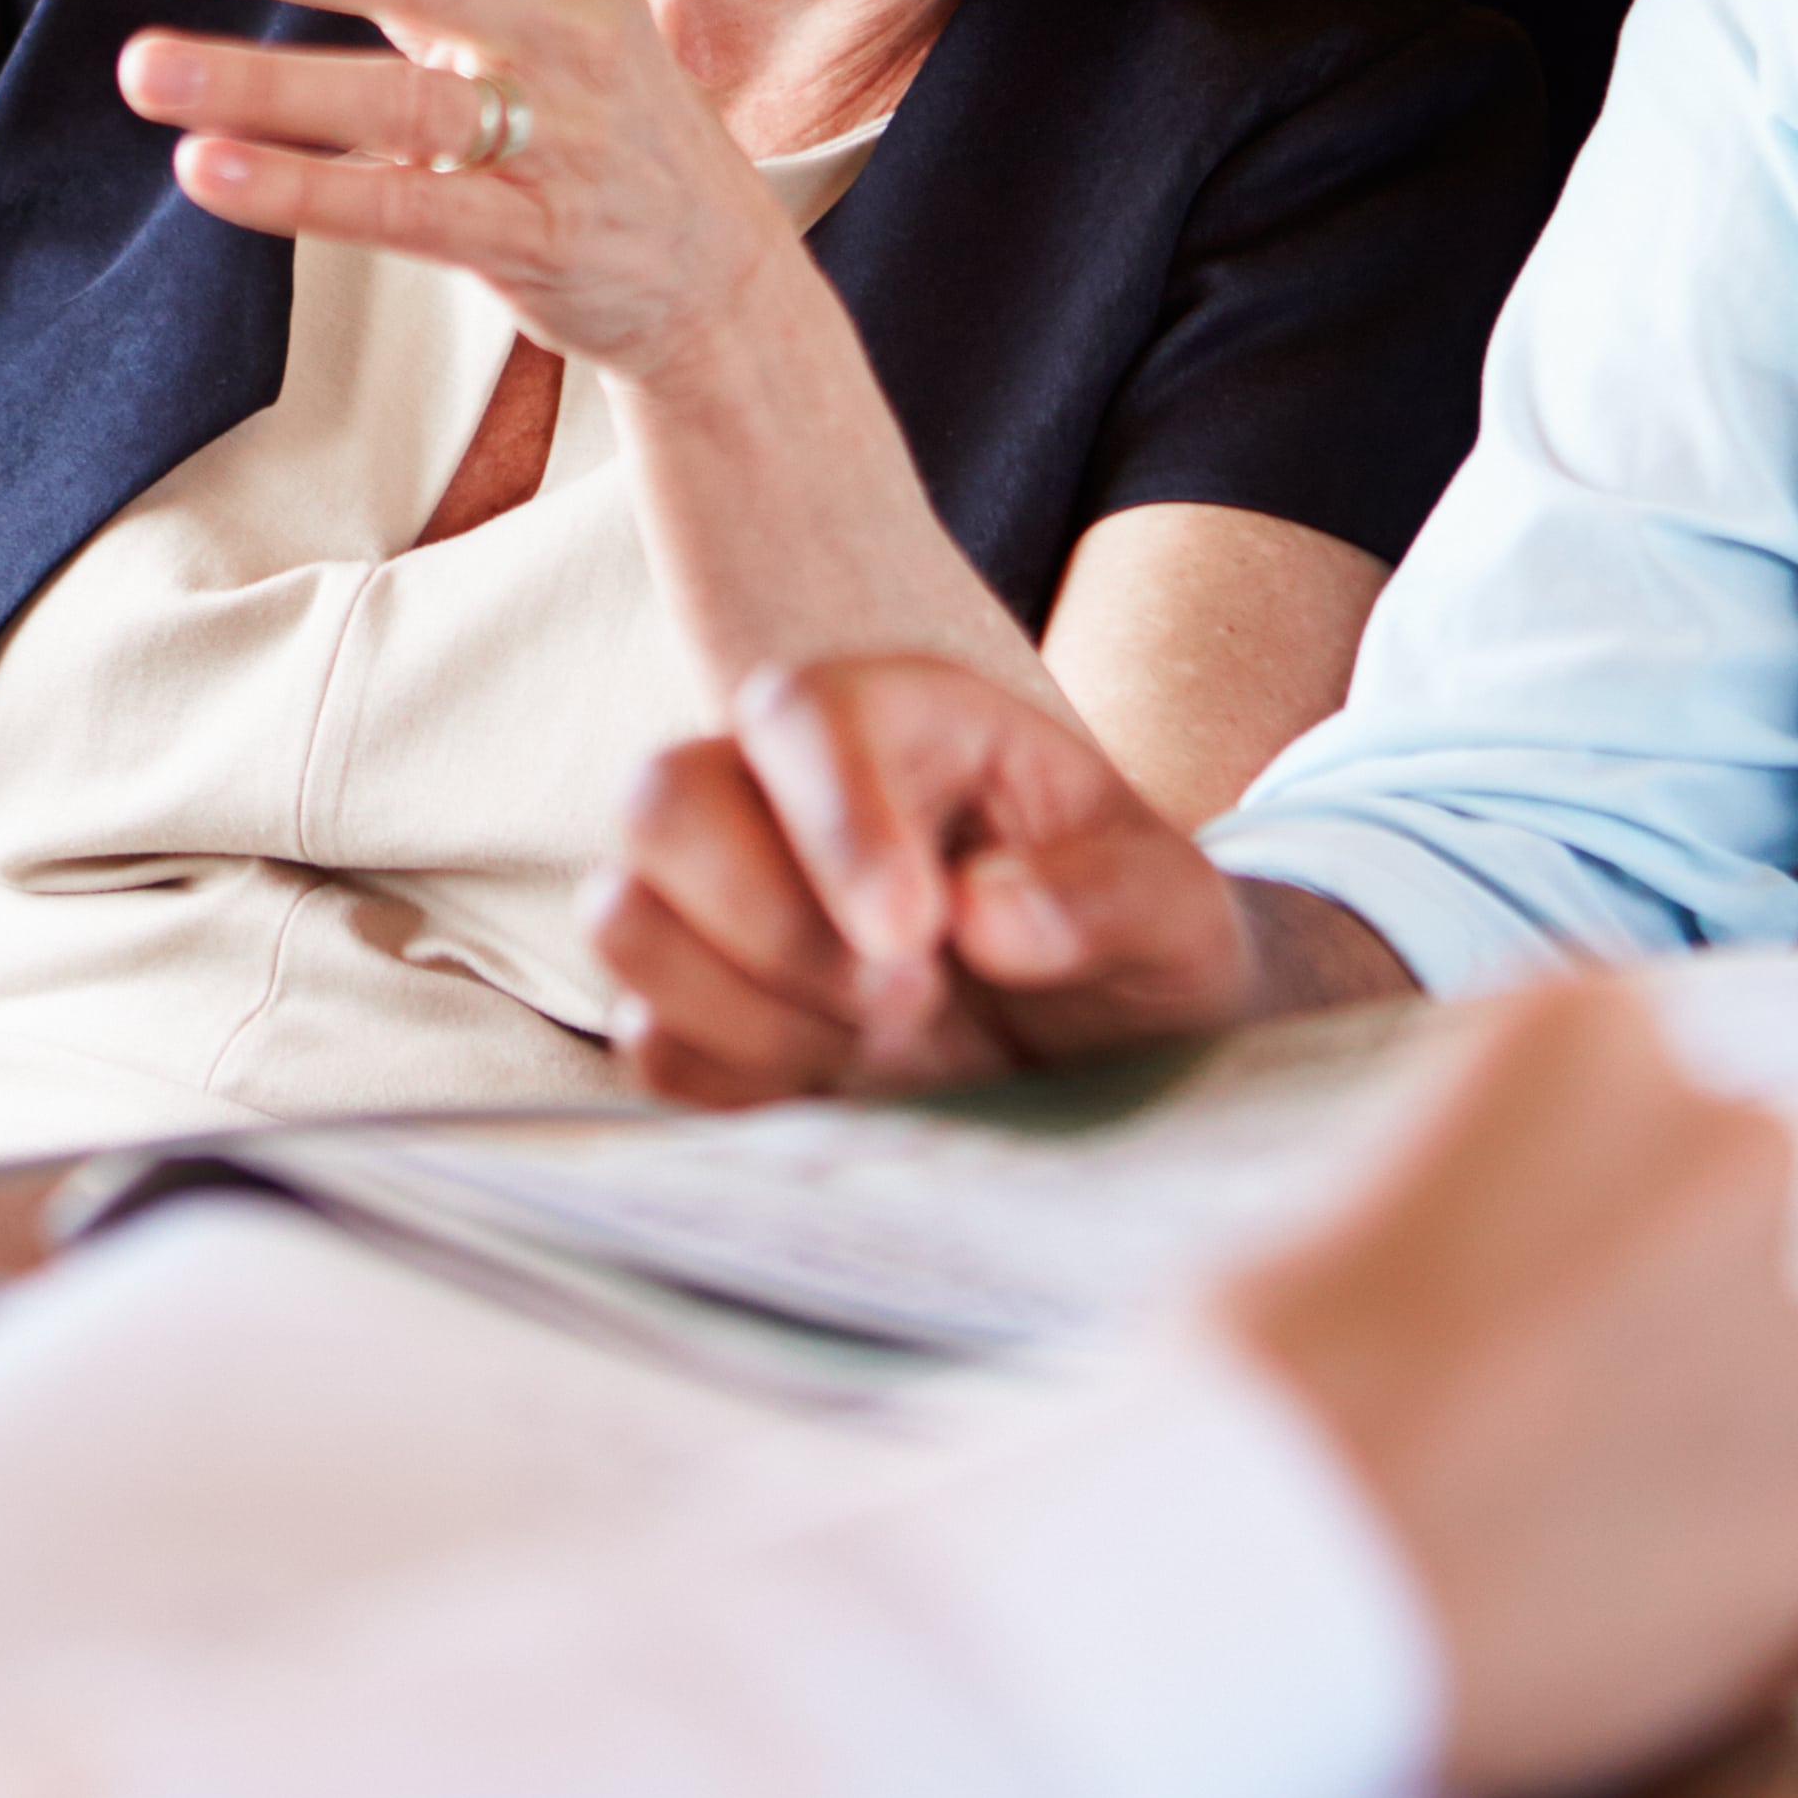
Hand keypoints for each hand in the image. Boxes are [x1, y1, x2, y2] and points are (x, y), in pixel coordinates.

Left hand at [116, 0, 786, 378]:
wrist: (713, 270)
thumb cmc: (585, 105)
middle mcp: (571, 34)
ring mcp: (558, 141)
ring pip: (401, 105)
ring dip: (264, 86)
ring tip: (142, 67)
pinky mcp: (530, 241)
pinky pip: (404, 212)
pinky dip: (300, 192)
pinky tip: (205, 169)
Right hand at [588, 658, 1395, 1101]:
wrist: (1117, 1048)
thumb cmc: (1142, 945)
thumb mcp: (1175, 914)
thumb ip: (1106, 900)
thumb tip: (986, 915)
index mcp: (902, 720)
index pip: (799, 714)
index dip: (835, 823)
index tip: (919, 938)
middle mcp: (784, 789)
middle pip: (660, 795)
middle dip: (766, 922)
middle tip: (906, 997)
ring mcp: (726, 899)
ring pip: (622, 914)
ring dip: (743, 1004)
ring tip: (883, 1040)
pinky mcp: (704, 1007)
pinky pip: (639, 1034)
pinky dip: (729, 1076)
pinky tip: (841, 1083)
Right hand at [1224, 977, 1797, 1797]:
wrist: (1279, 1568)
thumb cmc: (1268, 1365)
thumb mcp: (1342, 1179)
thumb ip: (1478, 1177)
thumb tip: (1508, 1247)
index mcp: (1604, 1034)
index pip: (1623, 1071)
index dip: (1556, 1168)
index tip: (1496, 1235)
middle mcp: (1735, 1156)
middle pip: (1721, 1204)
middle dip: (1649, 1274)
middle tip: (1524, 1359)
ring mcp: (1789, 1340)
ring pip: (1752, 1364)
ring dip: (1672, 1408)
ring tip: (1528, 1479)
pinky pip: (1762, 1515)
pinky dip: (1689, 1545)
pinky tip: (1569, 1571)